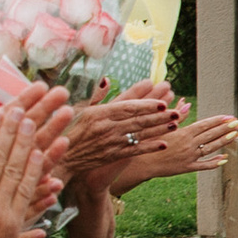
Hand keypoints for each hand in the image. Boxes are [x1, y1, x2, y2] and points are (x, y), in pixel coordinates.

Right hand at [0, 101, 48, 237]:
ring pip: (18, 171)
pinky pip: (28, 192)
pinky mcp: (14, 225)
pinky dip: (35, 171)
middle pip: (0, 157)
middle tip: (20, 110)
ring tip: (32, 123)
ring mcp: (0, 213)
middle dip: (10, 130)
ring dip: (27, 145)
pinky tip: (40, 155)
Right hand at [60, 88, 181, 178]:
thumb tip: (106, 80)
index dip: (147, 104)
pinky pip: (135, 151)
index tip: (162, 101)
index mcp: (98, 113)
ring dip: (159, 129)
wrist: (61, 157)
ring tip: (175, 123)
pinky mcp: (112, 156)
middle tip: (176, 111)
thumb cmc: (68, 129)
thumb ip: (95, 95)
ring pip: (139, 134)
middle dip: (159, 116)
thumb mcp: (78, 108)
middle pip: (138, 120)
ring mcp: (110, 143)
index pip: (127, 107)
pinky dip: (149, 146)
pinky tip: (163, 143)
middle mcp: (106, 127)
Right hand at [114, 113, 237, 192]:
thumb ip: (178, 115)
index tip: (230, 117)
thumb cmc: (150, 141)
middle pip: (211, 135)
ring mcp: (189, 157)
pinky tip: (225, 158)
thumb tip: (187, 102)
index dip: (219, 121)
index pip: (205, 125)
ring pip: (211, 148)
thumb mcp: (162, 126)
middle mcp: (189, 144)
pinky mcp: (187, 168)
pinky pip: (204, 165)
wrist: (142, 162)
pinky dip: (215, 162)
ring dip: (224, 141)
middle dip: (226, 129)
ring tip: (236, 135)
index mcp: (183, 133)